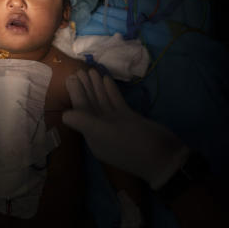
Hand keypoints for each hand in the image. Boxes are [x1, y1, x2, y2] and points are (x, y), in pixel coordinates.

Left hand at [63, 69, 187, 188]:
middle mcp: (102, 130)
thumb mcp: (107, 134)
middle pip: (91, 105)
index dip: (76, 95)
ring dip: (97, 87)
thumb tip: (64, 115)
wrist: (165, 157)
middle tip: (79, 70)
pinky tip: (107, 78)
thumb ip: (85, 123)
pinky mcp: (130, 119)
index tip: (71, 78)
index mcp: (94, 136)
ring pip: (103, 102)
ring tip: (91, 70)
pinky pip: (116, 103)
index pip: (81, 112)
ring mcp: (117, 124)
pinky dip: (111, 91)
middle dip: (85, 88)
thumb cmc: (134, 146)